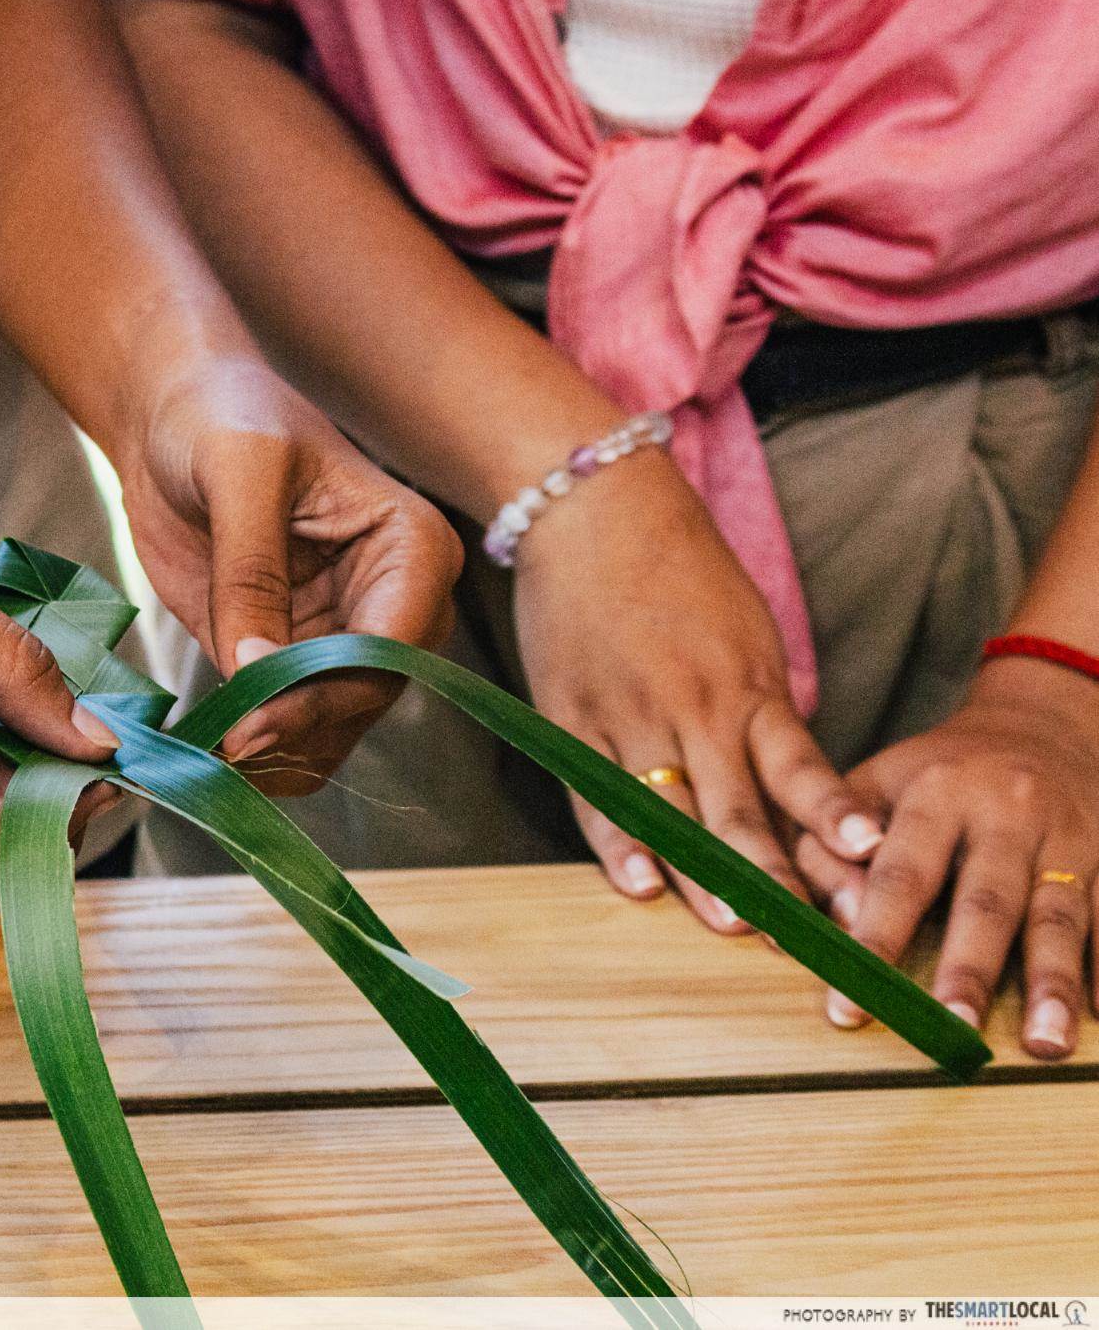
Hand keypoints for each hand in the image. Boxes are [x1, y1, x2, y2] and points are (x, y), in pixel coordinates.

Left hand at [111, 358, 460, 793]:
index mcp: (410, 545)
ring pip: (334, 725)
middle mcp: (394, 602)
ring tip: (211, 761)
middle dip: (299, 726)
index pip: (392, 643)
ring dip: (279, 751)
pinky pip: (291, 724)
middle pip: (366, 694)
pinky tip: (207, 753)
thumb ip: (250, 569)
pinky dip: (256, 746)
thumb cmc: (219, 415)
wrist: (170, 419)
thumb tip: (256, 670)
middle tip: (227, 745)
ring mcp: (343, 637)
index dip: (327, 689)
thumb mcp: (236, 472)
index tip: (255, 719)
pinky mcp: (290, 659)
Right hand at [512, 451, 884, 930]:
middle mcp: (696, 708)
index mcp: (749, 686)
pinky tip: (638, 883)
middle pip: (742, 808)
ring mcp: (631, 715)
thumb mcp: (744, 634)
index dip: (833, 824)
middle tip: (807, 934)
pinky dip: (618, 842)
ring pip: (674, 811)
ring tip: (735, 926)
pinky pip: (596, 792)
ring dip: (706, 875)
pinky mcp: (571, 716)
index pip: (801, 771)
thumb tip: (794, 792)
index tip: (870, 868)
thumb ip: (764, 712)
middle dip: (776, 877)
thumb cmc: (678, 570)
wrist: (594, 507)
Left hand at [795, 658, 1098, 1058]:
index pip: (900, 875)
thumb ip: (832, 848)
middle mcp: (1006, 814)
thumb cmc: (935, 774)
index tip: (849, 1005)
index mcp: (935, 795)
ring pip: (1061, 914)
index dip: (874, 939)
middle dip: (970, 969)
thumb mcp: (871, 785)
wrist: (1041, 725)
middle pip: (987, 900)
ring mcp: (1067, 838)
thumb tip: (833, 921)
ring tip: (1043, 1045)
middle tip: (955, 1031)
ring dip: (1054, 983)